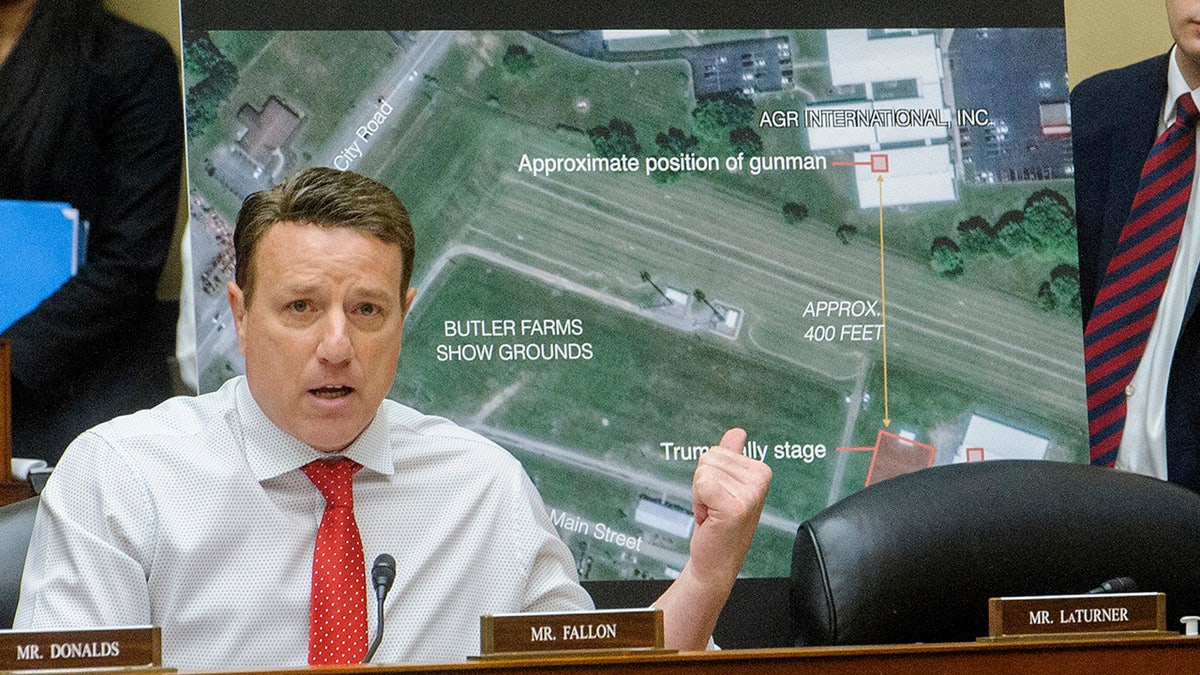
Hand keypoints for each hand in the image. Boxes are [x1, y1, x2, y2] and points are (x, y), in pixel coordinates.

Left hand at [688, 428, 772, 586]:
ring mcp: (749, 494)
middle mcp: (759, 480)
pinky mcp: (735, 507)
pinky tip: (710, 518)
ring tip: (713, 513)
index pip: (716, 451)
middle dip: (702, 484)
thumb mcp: (727, 486)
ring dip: (700, 495)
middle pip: (708, 458)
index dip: (709, 475)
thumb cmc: (719, 525)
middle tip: (714, 507)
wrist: (715, 562)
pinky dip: (698, 502)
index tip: (718, 497)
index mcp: (760, 471)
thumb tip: (737, 432)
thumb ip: (732, 457)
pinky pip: (701, 484)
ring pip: (702, 472)